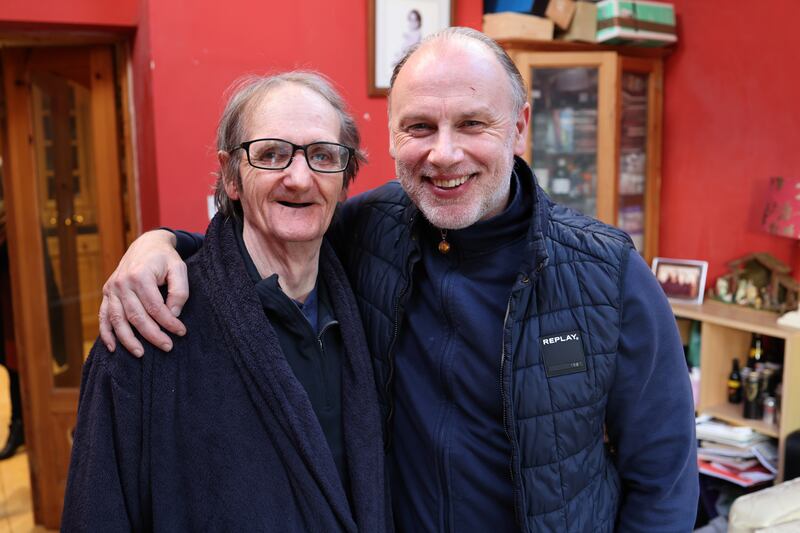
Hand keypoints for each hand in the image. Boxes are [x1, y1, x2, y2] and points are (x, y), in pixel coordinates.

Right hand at [99, 230, 188, 355]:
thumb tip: (173, 314)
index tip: (181, 332)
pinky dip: (106, 333)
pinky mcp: (107, 293)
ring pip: (118, 320)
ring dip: (128, 340)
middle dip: (152, 335)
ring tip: (141, 354)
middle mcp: (122, 283)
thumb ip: (179, 291)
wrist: (146, 245)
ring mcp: (112, 289)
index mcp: (140, 275)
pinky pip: (104, 316)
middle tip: (168, 347)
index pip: (155, 307)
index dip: (169, 322)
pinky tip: (113, 348)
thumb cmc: (165, 258)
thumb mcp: (179, 268)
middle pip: (136, 316)